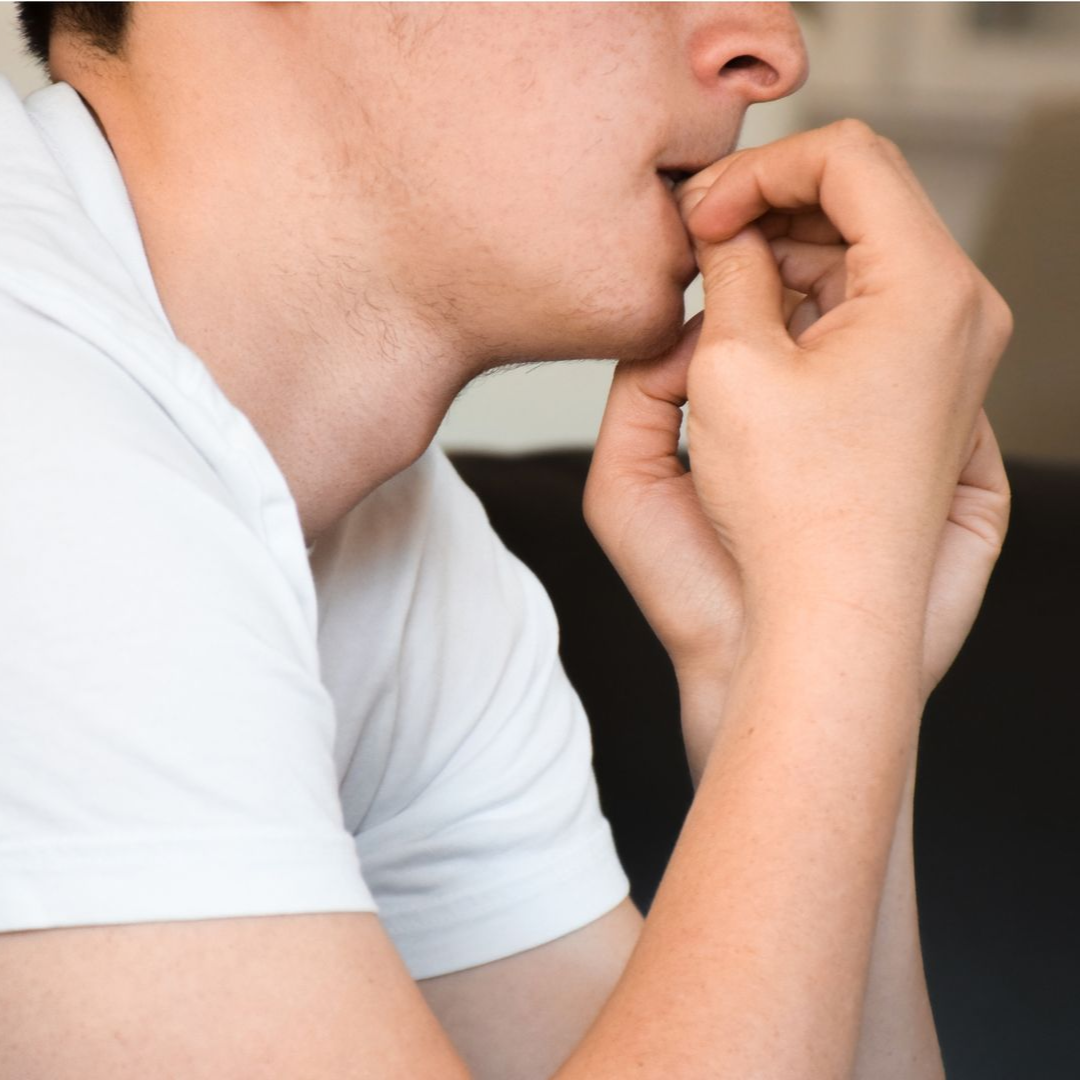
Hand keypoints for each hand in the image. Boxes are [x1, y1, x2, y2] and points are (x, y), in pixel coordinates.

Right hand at [585, 121, 1010, 763]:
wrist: (834, 622)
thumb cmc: (791, 515)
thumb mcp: (733, 367)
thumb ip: (731, 269)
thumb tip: (725, 227)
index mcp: (928, 287)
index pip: (847, 157)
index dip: (758, 168)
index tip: (701, 211)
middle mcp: (960, 314)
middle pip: (862, 204)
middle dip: (771, 208)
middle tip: (700, 241)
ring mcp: (951, 357)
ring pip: (862, 262)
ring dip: (786, 261)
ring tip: (718, 299)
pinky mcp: (929, 394)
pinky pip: (868, 316)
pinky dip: (810, 309)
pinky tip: (756, 340)